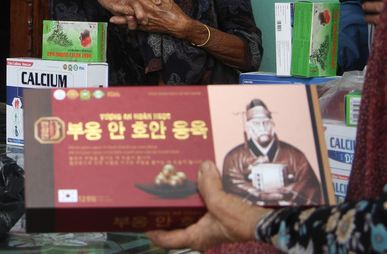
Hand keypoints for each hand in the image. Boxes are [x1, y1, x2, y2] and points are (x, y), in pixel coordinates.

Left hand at [109, 0, 190, 35]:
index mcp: (151, 4)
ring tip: (112, 19)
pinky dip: (128, 26)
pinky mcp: (147, 28)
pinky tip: (121, 27)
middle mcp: (147, 13)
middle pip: (132, 9)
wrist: (178, 25)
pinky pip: (136, 27)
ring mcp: (146, 22)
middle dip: (121, 7)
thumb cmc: (174, 11)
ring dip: (121, 19)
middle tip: (111, 4)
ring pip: (132, 20)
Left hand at [146, 161, 267, 251]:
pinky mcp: (218, 217)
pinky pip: (201, 207)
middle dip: (164, 211)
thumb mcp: (221, 203)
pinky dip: (196, 196)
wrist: (266, 223)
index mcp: (196, 237)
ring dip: (180, 201)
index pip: (167, 240)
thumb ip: (208, 185)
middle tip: (153, 196)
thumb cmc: (243, 222)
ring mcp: (209, 226)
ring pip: (188, 214)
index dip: (152, 231)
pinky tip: (195, 182)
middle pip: (175, 225)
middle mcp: (200, 234)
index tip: (140, 220)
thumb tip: (203, 166)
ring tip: (171, 185)